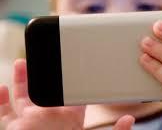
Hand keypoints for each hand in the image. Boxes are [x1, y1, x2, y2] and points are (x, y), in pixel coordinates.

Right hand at [0, 59, 134, 129]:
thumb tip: (129, 119)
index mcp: (69, 119)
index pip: (71, 96)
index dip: (71, 82)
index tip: (72, 65)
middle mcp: (48, 117)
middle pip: (45, 92)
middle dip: (44, 75)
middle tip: (45, 57)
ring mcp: (29, 122)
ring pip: (23, 97)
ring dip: (22, 80)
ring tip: (24, 62)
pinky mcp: (13, 128)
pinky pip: (4, 112)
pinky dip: (0, 99)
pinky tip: (1, 86)